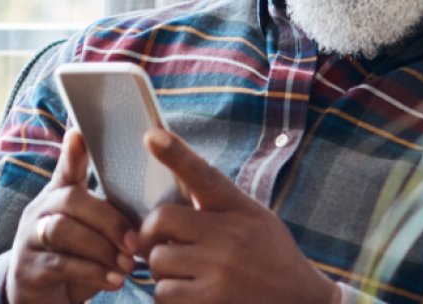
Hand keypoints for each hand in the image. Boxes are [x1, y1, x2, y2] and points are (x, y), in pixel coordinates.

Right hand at [6, 129, 137, 303]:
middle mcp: (39, 212)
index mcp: (57, 199)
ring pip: (63, 230)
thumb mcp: (89, 237)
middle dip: (108, 221)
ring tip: (126, 266)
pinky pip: (61, 263)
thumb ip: (108, 219)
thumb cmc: (73, 262)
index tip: (79, 133)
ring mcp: (30, 238)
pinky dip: (93, 272)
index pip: (65, 170)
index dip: (72, 153)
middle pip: (71, 200)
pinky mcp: (29, 267)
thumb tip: (151, 212)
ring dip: (101, 248)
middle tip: (134, 243)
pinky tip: (114, 281)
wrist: (41, 300)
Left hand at [135, 129, 338, 303]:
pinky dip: (169, 297)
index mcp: (239, 210)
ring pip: (157, 262)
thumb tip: (163, 207)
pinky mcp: (211, 302)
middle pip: (160, 220)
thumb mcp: (254, 220)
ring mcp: (220, 271)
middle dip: (151, 235)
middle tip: (162, 245)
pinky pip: (163, 294)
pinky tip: (192, 296)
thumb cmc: (270, 258)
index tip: (151, 135)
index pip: (203, 176)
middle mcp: (230, 236)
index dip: (176, 154)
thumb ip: (215, 207)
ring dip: (162, 272)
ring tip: (188, 275)